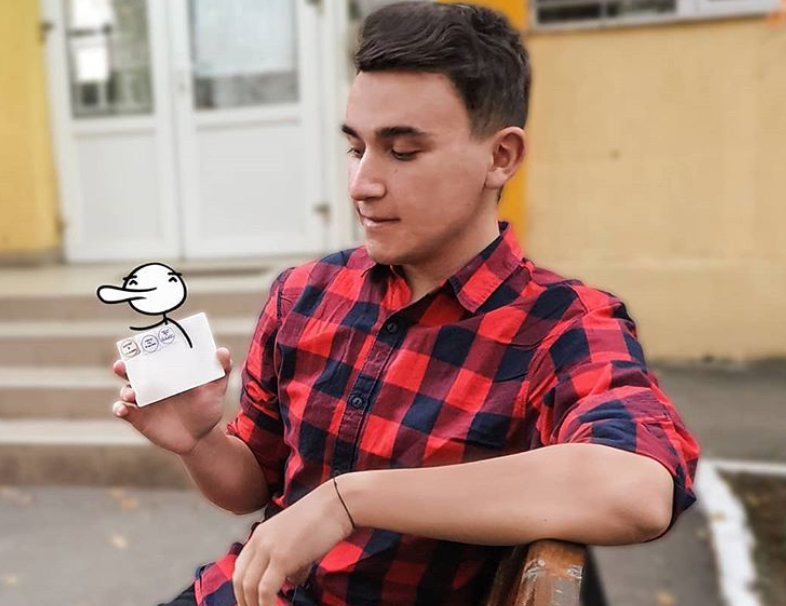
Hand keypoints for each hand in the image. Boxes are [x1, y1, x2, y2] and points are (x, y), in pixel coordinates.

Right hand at [111, 347, 231, 454]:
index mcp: (168, 373)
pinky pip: (124, 411)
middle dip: (124, 366)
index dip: (142, 350)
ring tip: (131, 394)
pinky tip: (122, 409)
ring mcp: (144, 401)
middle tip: (122, 365)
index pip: (151, 357)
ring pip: (126, 391)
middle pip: (131, 372)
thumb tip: (222, 351)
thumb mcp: (216, 389)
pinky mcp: (139, 418)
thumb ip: (221, 370)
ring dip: (125, 390)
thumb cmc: (207, 408)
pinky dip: (119, 409)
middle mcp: (152, 384)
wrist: (201, 437)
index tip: (139, 345)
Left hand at [233, 476, 355, 605]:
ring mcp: (269, 549)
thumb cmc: (323, 519)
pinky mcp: (282, 558)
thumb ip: (290, 560)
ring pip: (248, 586)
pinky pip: (265, 590)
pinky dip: (267, 605)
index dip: (242, 589)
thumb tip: (292, 580)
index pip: (240, 567)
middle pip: (239, 579)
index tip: (250, 602)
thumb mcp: (298, 539)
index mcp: (260, 534)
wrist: (337, 504)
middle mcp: (259, 540)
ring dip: (254, 605)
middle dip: (244, 600)